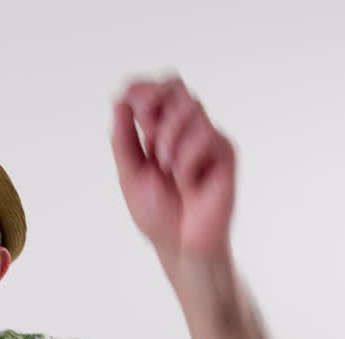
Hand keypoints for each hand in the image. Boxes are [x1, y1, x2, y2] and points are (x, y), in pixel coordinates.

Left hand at [111, 74, 236, 263]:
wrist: (179, 245)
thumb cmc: (157, 215)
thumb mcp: (129, 174)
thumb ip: (123, 139)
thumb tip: (119, 101)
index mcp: (160, 130)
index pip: (157, 90)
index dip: (143, 87)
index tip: (129, 100)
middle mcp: (185, 129)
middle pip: (176, 86)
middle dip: (155, 102)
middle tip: (146, 132)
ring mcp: (207, 138)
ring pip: (191, 106)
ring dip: (169, 136)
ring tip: (165, 167)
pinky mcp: (225, 152)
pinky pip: (206, 134)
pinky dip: (187, 157)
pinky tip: (186, 181)